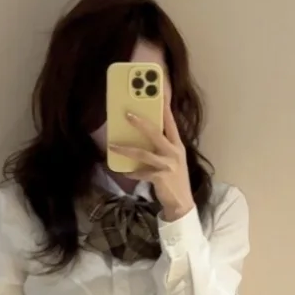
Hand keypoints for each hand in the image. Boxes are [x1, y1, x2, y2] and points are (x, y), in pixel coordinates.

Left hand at [110, 103, 194, 220]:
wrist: (181, 203)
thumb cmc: (173, 179)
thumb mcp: (171, 159)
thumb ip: (161, 146)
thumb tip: (143, 133)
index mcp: (177, 145)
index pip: (171, 121)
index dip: (165, 106)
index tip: (159, 91)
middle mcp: (174, 152)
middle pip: (156, 133)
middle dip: (141, 122)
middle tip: (127, 114)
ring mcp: (168, 165)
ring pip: (143, 153)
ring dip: (126, 149)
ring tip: (112, 146)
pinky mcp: (161, 177)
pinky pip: (141, 173)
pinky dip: (131, 173)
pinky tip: (123, 172)